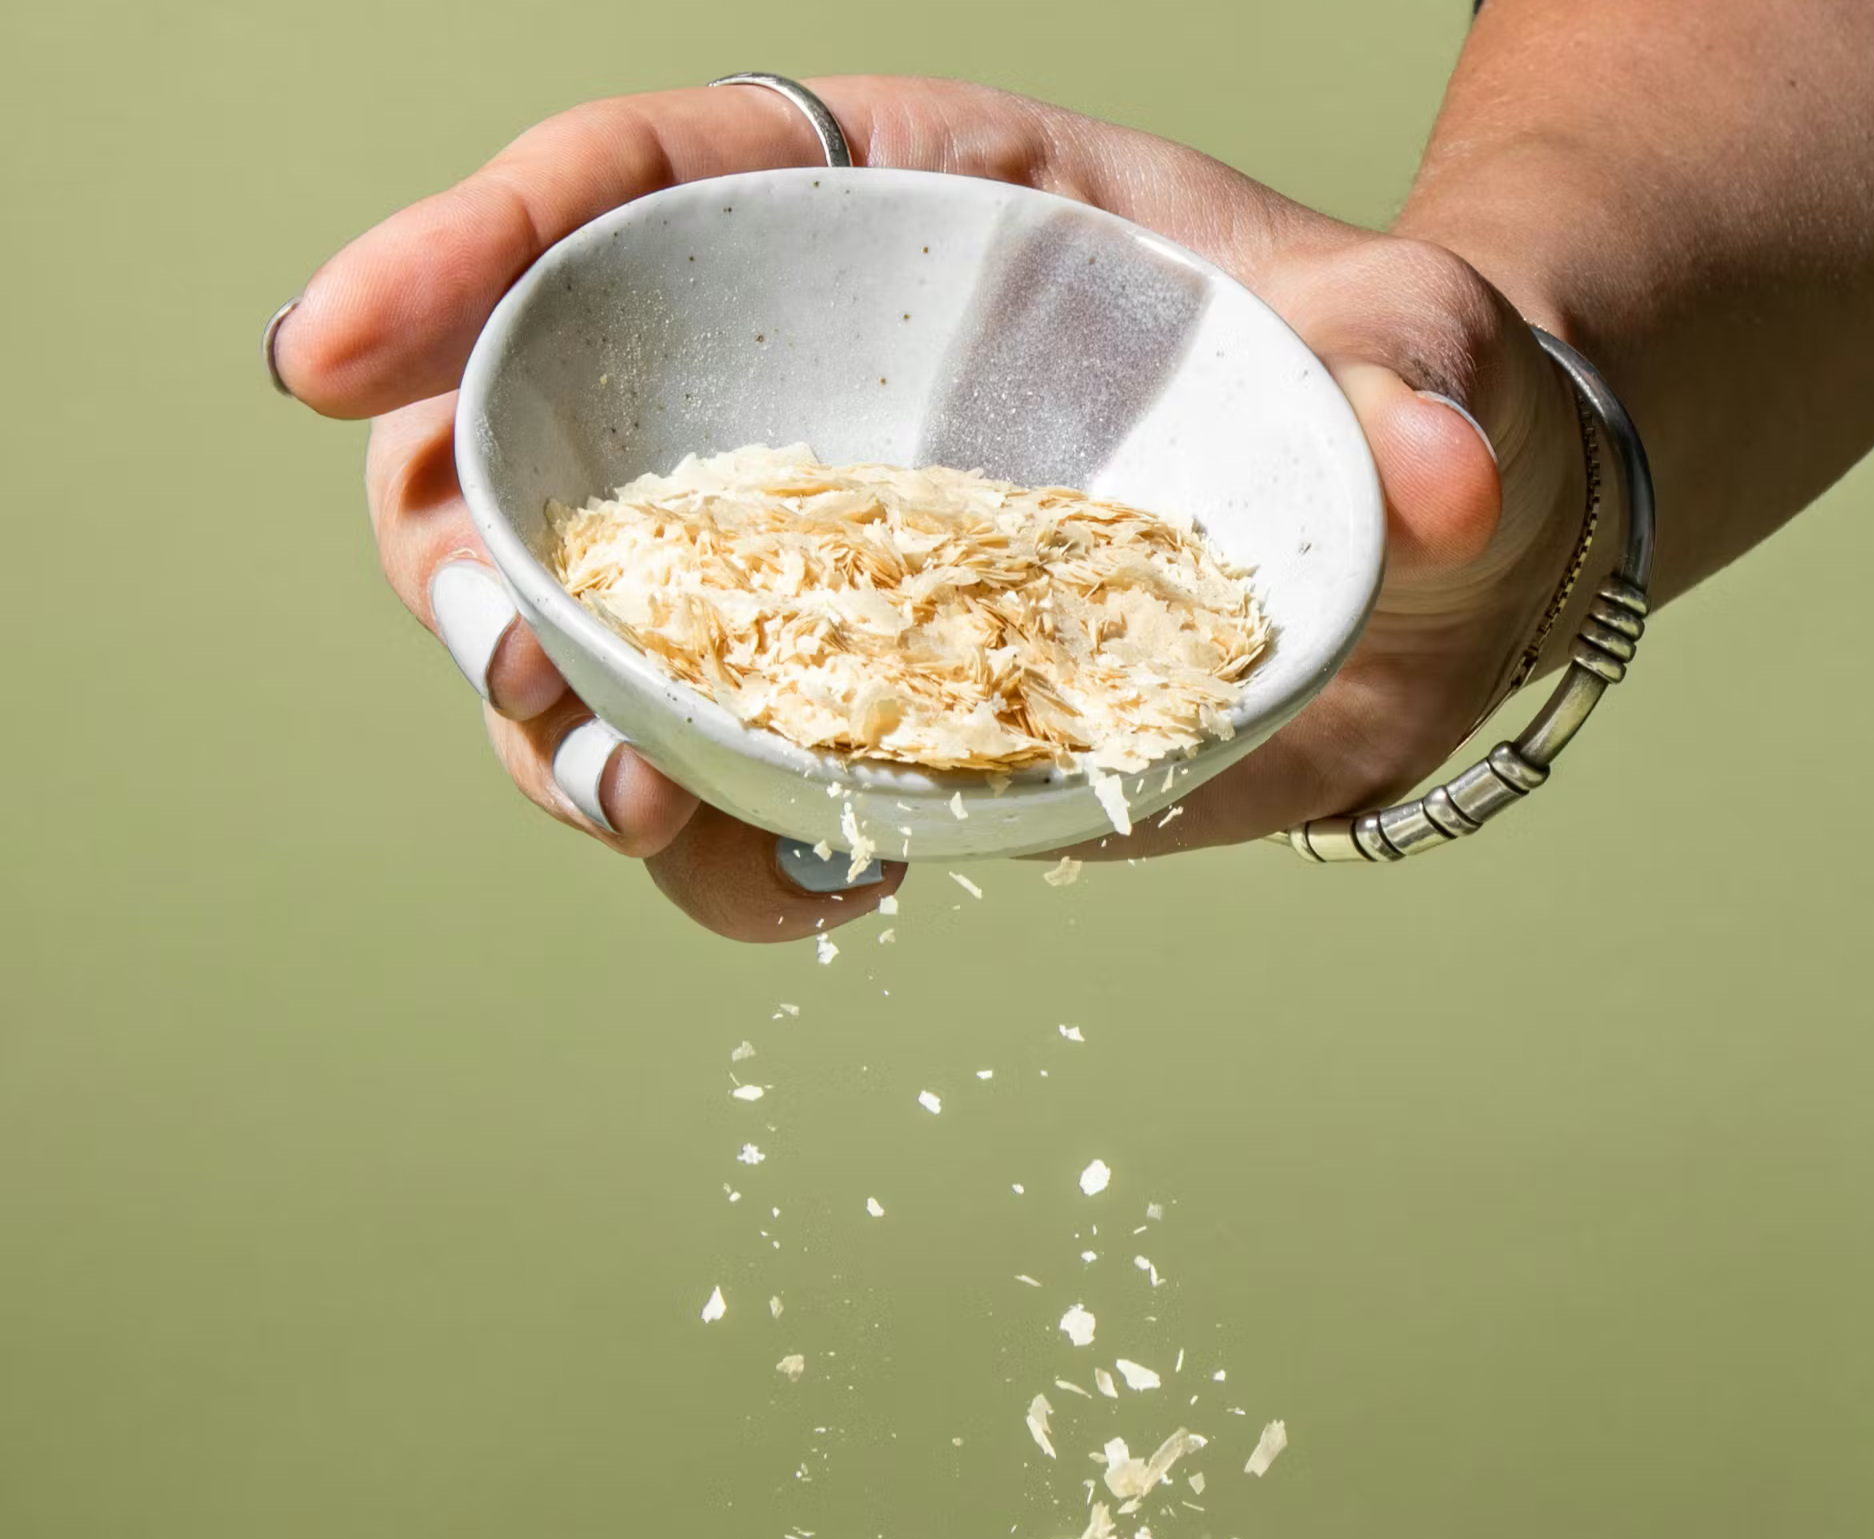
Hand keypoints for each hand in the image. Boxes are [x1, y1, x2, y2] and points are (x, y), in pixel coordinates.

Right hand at [273, 76, 1589, 939]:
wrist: (1417, 567)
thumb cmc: (1395, 395)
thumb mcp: (1418, 349)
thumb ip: (1416, 374)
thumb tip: (1429, 469)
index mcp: (897, 217)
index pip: (633, 190)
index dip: (465, 255)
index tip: (328, 350)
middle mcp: (816, 391)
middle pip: (544, 426)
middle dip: (467, 539)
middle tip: (496, 649)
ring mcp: (823, 564)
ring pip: (594, 631)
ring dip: (560, 731)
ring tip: (631, 800)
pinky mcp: (865, 709)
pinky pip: (722, 787)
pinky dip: (713, 858)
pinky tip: (790, 897)